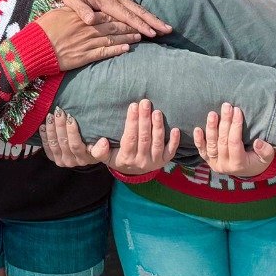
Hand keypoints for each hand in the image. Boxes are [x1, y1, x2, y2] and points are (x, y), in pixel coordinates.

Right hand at [34, 7, 136, 70]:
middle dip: (129, 26)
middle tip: (141, 27)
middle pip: (113, 26)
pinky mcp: (84, 56)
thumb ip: (73, 12)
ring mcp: (87, 42)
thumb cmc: (43, 29)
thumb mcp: (57, 14)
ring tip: (138, 37)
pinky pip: (104, 52)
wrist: (36, 46)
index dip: (119, 15)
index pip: (105, 14)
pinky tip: (126, 49)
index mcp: (81, 17)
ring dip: (126, 38)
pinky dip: (116, 50)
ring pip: (112, 38)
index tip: (129, 16)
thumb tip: (82, 10)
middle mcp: (87, 28)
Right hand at [39, 99, 180, 174]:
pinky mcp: (164, 161)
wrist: (131, 172)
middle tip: (145, 103)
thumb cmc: (117, 157)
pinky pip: (171, 152)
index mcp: (126, 158)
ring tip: (157, 111)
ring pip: (157, 143)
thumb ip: (99, 151)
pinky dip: (174, 141)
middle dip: (145, 119)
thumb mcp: (105, 157)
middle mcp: (141, 161)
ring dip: (158, 127)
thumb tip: (102, 141)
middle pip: (144, 138)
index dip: (132, 122)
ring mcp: (154, 162)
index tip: (133, 106)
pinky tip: (176, 129)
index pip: (130, 138)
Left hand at [58, 0, 171, 38]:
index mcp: (106, 1)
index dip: (140, 25)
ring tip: (164, 26)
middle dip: (154, 21)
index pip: (127, 16)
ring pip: (138, 8)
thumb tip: (90, 20)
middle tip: (168, 30)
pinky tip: (148, 18)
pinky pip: (133, 5)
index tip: (153, 34)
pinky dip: (143, 13)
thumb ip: (81, 10)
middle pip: (138, 12)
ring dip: (151, 17)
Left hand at [192, 103, 275, 177]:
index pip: (234, 142)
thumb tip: (258, 142)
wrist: (248, 170)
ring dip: (211, 128)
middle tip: (226, 106)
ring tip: (212, 113)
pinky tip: (197, 128)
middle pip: (222, 141)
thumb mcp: (267, 158)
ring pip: (210, 145)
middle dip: (224, 122)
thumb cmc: (258, 161)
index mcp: (239, 164)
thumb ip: (265, 151)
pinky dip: (198, 140)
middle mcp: (224, 165)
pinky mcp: (208, 160)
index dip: (235, 126)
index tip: (237, 110)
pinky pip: (201, 150)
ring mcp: (214, 163)